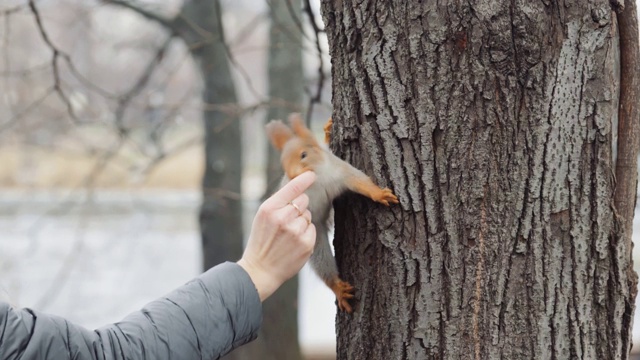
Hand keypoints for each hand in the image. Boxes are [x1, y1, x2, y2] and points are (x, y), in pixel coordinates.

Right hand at [238, 171, 315, 300]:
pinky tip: (294, 243)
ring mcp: (296, 231)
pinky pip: (312, 229)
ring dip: (301, 222)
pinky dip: (306, 234)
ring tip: (287, 235)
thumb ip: (278, 202)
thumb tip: (298, 187)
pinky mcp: (306, 243)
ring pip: (308, 215)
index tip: (312, 174)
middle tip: (286, 221)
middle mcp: (283, 217)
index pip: (292, 188)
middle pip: (303, 200)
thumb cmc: (261, 240)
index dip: (304, 180)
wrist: (260, 269)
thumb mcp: (262, 216)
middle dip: (298, 207)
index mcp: (270, 208)